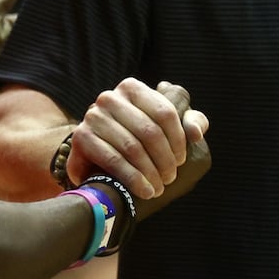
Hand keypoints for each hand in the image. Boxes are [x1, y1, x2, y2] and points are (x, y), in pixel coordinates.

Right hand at [68, 78, 209, 199]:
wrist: (95, 159)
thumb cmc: (138, 141)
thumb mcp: (165, 127)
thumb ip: (189, 122)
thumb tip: (196, 133)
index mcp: (132, 88)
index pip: (165, 112)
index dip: (178, 140)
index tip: (182, 161)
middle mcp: (110, 97)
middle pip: (149, 131)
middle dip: (165, 160)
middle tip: (170, 178)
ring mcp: (93, 116)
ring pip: (133, 147)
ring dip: (150, 173)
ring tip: (159, 188)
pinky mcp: (81, 137)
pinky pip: (114, 160)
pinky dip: (133, 179)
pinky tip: (145, 191)